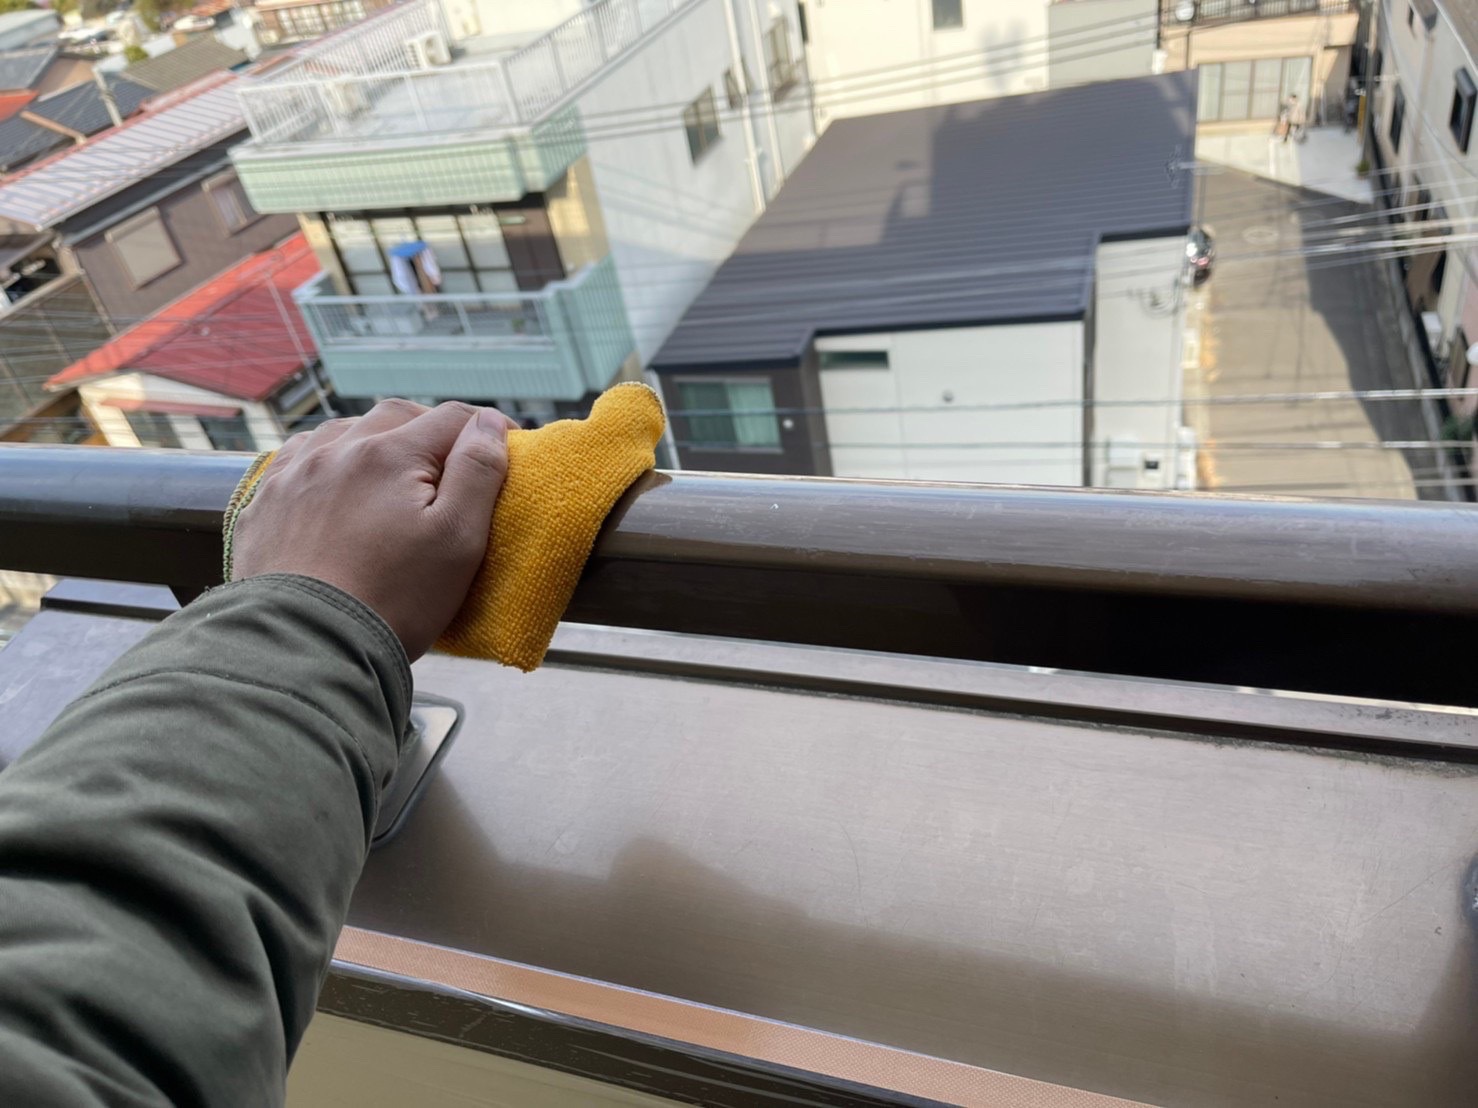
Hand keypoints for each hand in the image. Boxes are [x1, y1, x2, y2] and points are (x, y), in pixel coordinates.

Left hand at [231, 400, 513, 660]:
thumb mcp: (459, 540)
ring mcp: (294, 475)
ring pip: (343, 432)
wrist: (305, 648)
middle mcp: (337, 451)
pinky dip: (327, 461)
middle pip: (396, 417)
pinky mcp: (264, 504)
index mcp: (389, 455)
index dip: (486, 427)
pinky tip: (337, 483)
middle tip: (452, 460)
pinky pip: (298, 460)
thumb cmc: (392, 600)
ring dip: (375, 440)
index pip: (451, 418)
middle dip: (430, 430)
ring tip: (394, 472)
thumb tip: (490, 423)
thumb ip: (478, 472)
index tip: (504, 446)